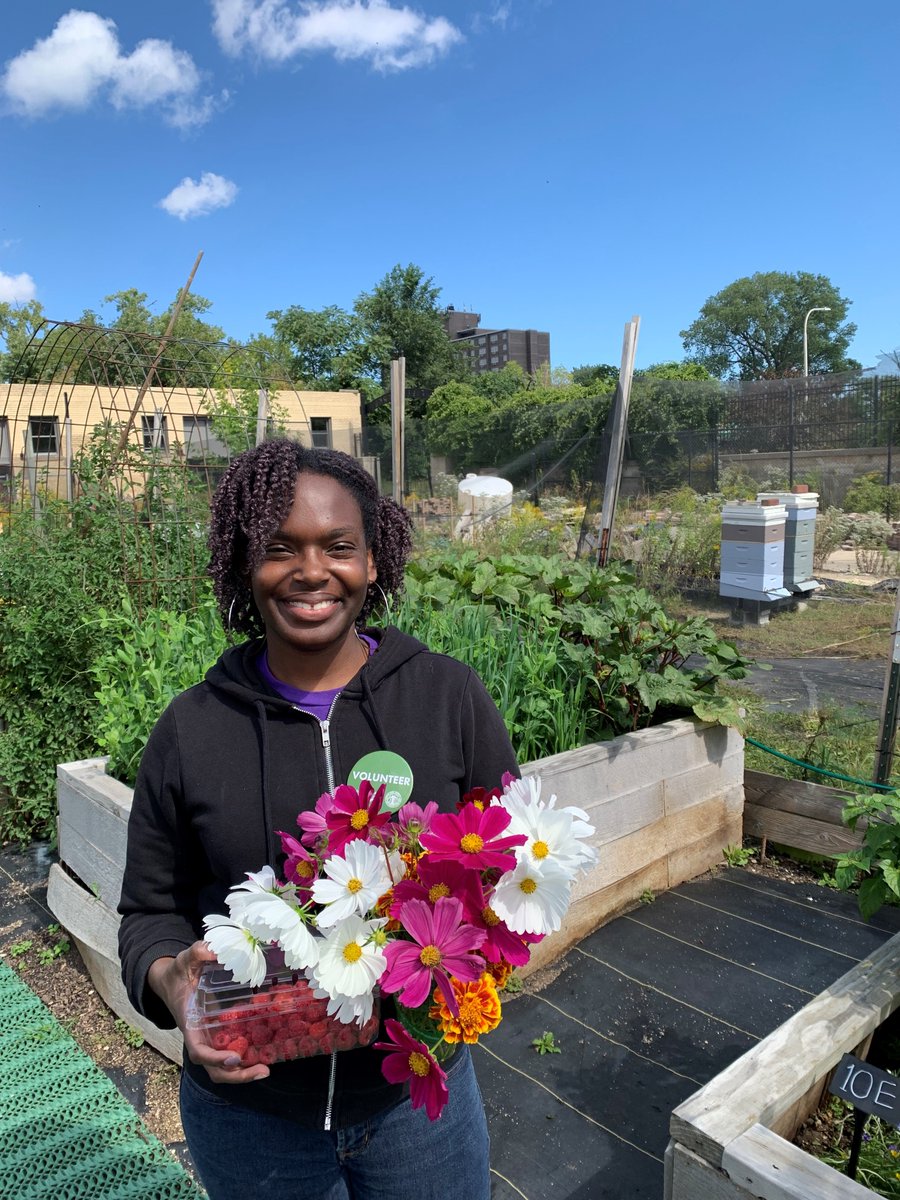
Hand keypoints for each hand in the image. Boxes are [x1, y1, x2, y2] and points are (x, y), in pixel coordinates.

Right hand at [148, 941, 270, 1084]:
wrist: (172, 982)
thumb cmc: (179, 973)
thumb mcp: (185, 960)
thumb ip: (197, 952)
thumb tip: (213, 949)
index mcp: (189, 1025)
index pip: (198, 1051)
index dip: (215, 1058)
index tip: (234, 1057)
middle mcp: (199, 1038)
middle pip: (214, 1070)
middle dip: (237, 1075)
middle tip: (263, 1070)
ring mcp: (209, 1040)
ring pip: (223, 1068)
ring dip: (243, 1074)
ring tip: (266, 1070)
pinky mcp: (219, 1036)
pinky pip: (231, 1054)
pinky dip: (245, 1060)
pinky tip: (265, 1055)